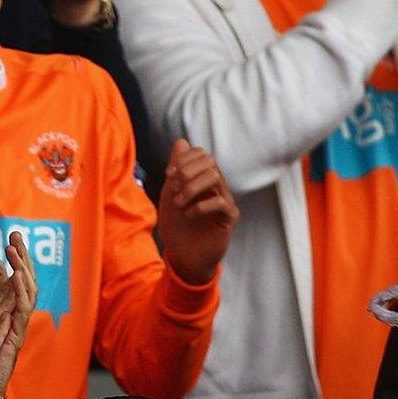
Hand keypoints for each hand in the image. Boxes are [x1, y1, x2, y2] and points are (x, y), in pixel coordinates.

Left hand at [156, 140, 237, 284]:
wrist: (183, 256)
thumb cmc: (177, 226)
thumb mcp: (169, 194)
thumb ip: (175, 169)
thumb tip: (180, 141)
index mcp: (202, 179)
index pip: (201, 154)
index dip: (184, 159)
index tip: (168, 174)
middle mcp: (216, 187)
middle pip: (210, 162)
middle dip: (187, 171)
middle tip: (173, 187)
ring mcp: (225, 201)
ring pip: (216, 177)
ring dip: (192, 188)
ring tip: (178, 203)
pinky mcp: (229, 218)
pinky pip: (222, 203)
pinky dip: (201, 206)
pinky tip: (189, 215)